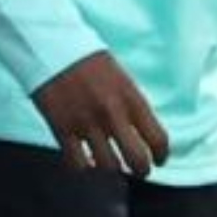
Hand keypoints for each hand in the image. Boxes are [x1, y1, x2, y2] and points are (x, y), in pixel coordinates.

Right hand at [31, 50, 170, 174]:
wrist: (54, 47)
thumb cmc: (89, 60)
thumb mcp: (122, 79)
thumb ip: (132, 105)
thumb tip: (141, 132)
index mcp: (131, 98)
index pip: (158, 138)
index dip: (162, 155)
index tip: (160, 159)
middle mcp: (112, 114)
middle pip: (137, 159)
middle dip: (141, 170)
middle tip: (139, 170)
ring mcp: (87, 124)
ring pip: (108, 167)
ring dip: (112, 169)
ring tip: (111, 164)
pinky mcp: (62, 129)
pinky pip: (77, 164)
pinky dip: (83, 167)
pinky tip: (85, 161)